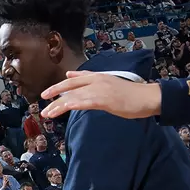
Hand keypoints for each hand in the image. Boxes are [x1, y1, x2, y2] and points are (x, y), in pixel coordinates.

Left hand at [39, 72, 162, 118]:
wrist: (147, 97)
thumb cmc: (131, 94)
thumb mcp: (110, 84)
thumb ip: (92, 81)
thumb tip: (73, 76)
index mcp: (98, 77)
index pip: (74, 80)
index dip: (59, 86)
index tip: (47, 93)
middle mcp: (97, 80)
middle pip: (70, 86)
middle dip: (54, 93)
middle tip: (42, 102)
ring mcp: (101, 89)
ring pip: (74, 96)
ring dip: (59, 105)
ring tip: (48, 113)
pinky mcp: (105, 99)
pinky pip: (85, 102)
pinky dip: (73, 104)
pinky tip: (64, 108)